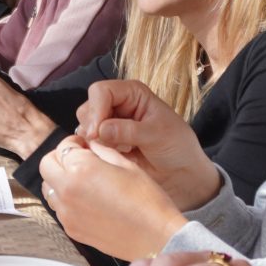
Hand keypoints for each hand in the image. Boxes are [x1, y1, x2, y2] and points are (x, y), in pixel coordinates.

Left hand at [39, 135, 186, 260]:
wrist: (155, 237)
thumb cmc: (148, 202)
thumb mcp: (127, 165)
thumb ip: (102, 151)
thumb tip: (90, 146)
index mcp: (81, 170)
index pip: (63, 147)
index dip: (74, 143)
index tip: (83, 145)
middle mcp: (68, 190)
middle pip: (46, 166)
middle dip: (60, 158)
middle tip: (78, 160)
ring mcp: (67, 213)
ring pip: (49, 188)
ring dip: (59, 180)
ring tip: (81, 181)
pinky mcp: (71, 229)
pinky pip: (59, 208)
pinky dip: (66, 200)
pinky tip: (87, 200)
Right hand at [75, 78, 218, 209]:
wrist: (181, 175)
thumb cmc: (177, 148)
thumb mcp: (157, 135)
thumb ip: (128, 130)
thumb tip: (100, 130)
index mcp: (132, 93)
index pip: (101, 91)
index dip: (96, 109)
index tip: (97, 133)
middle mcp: (117, 105)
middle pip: (88, 107)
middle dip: (92, 127)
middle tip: (107, 145)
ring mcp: (110, 125)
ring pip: (84, 127)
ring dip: (95, 141)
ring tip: (119, 152)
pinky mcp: (105, 144)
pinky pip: (88, 145)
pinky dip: (95, 152)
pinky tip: (113, 158)